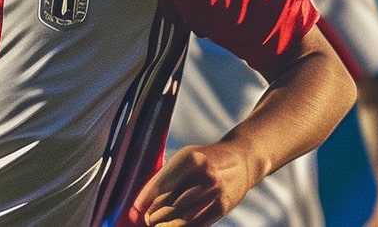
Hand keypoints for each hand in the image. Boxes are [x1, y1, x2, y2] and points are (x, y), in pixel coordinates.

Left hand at [129, 143, 256, 225]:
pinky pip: (198, 223)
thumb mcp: (185, 157)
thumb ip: (165, 176)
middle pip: (171, 203)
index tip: (134, 210)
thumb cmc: (205, 159)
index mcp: (191, 159)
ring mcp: (216, 192)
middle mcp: (204, 175)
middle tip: (147, 218)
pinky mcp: (223, 207)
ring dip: (166, 224)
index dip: (145, 200)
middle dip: (154, 215)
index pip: (161, 184)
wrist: (242, 160)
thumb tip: (142, 201)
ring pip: (183, 217)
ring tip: (156, 224)